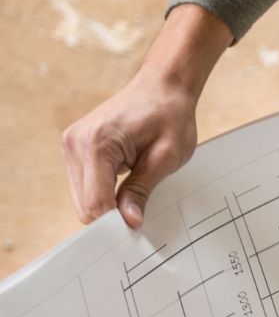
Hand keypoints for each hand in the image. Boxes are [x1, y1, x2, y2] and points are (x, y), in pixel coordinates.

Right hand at [62, 69, 200, 228]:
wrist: (163, 86)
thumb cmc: (169, 115)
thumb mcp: (165, 157)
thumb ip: (142, 190)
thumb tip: (129, 222)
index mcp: (96, 144)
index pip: (95, 203)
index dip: (116, 222)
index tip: (138, 229)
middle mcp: (75, 144)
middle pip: (85, 205)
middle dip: (111, 215)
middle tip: (142, 214)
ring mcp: (71, 145)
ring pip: (82, 198)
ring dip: (108, 203)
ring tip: (136, 191)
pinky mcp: (75, 148)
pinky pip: (85, 185)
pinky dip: (103, 192)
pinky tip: (125, 184)